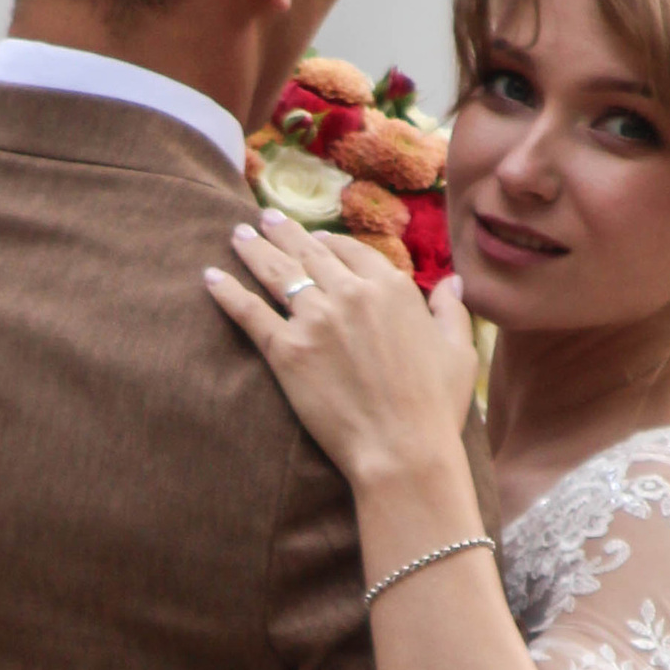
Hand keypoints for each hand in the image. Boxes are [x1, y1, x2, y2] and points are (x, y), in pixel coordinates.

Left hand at [204, 212, 478, 489]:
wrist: (402, 449)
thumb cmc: (436, 407)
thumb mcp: (459, 352)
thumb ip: (452, 310)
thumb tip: (453, 282)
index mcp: (391, 287)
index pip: (351, 251)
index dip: (329, 242)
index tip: (314, 238)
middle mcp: (350, 293)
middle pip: (309, 253)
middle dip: (283, 233)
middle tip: (264, 220)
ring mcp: (315, 319)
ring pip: (277, 273)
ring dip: (254, 250)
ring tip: (238, 235)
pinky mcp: (286, 350)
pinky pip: (250, 312)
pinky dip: (228, 292)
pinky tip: (211, 277)